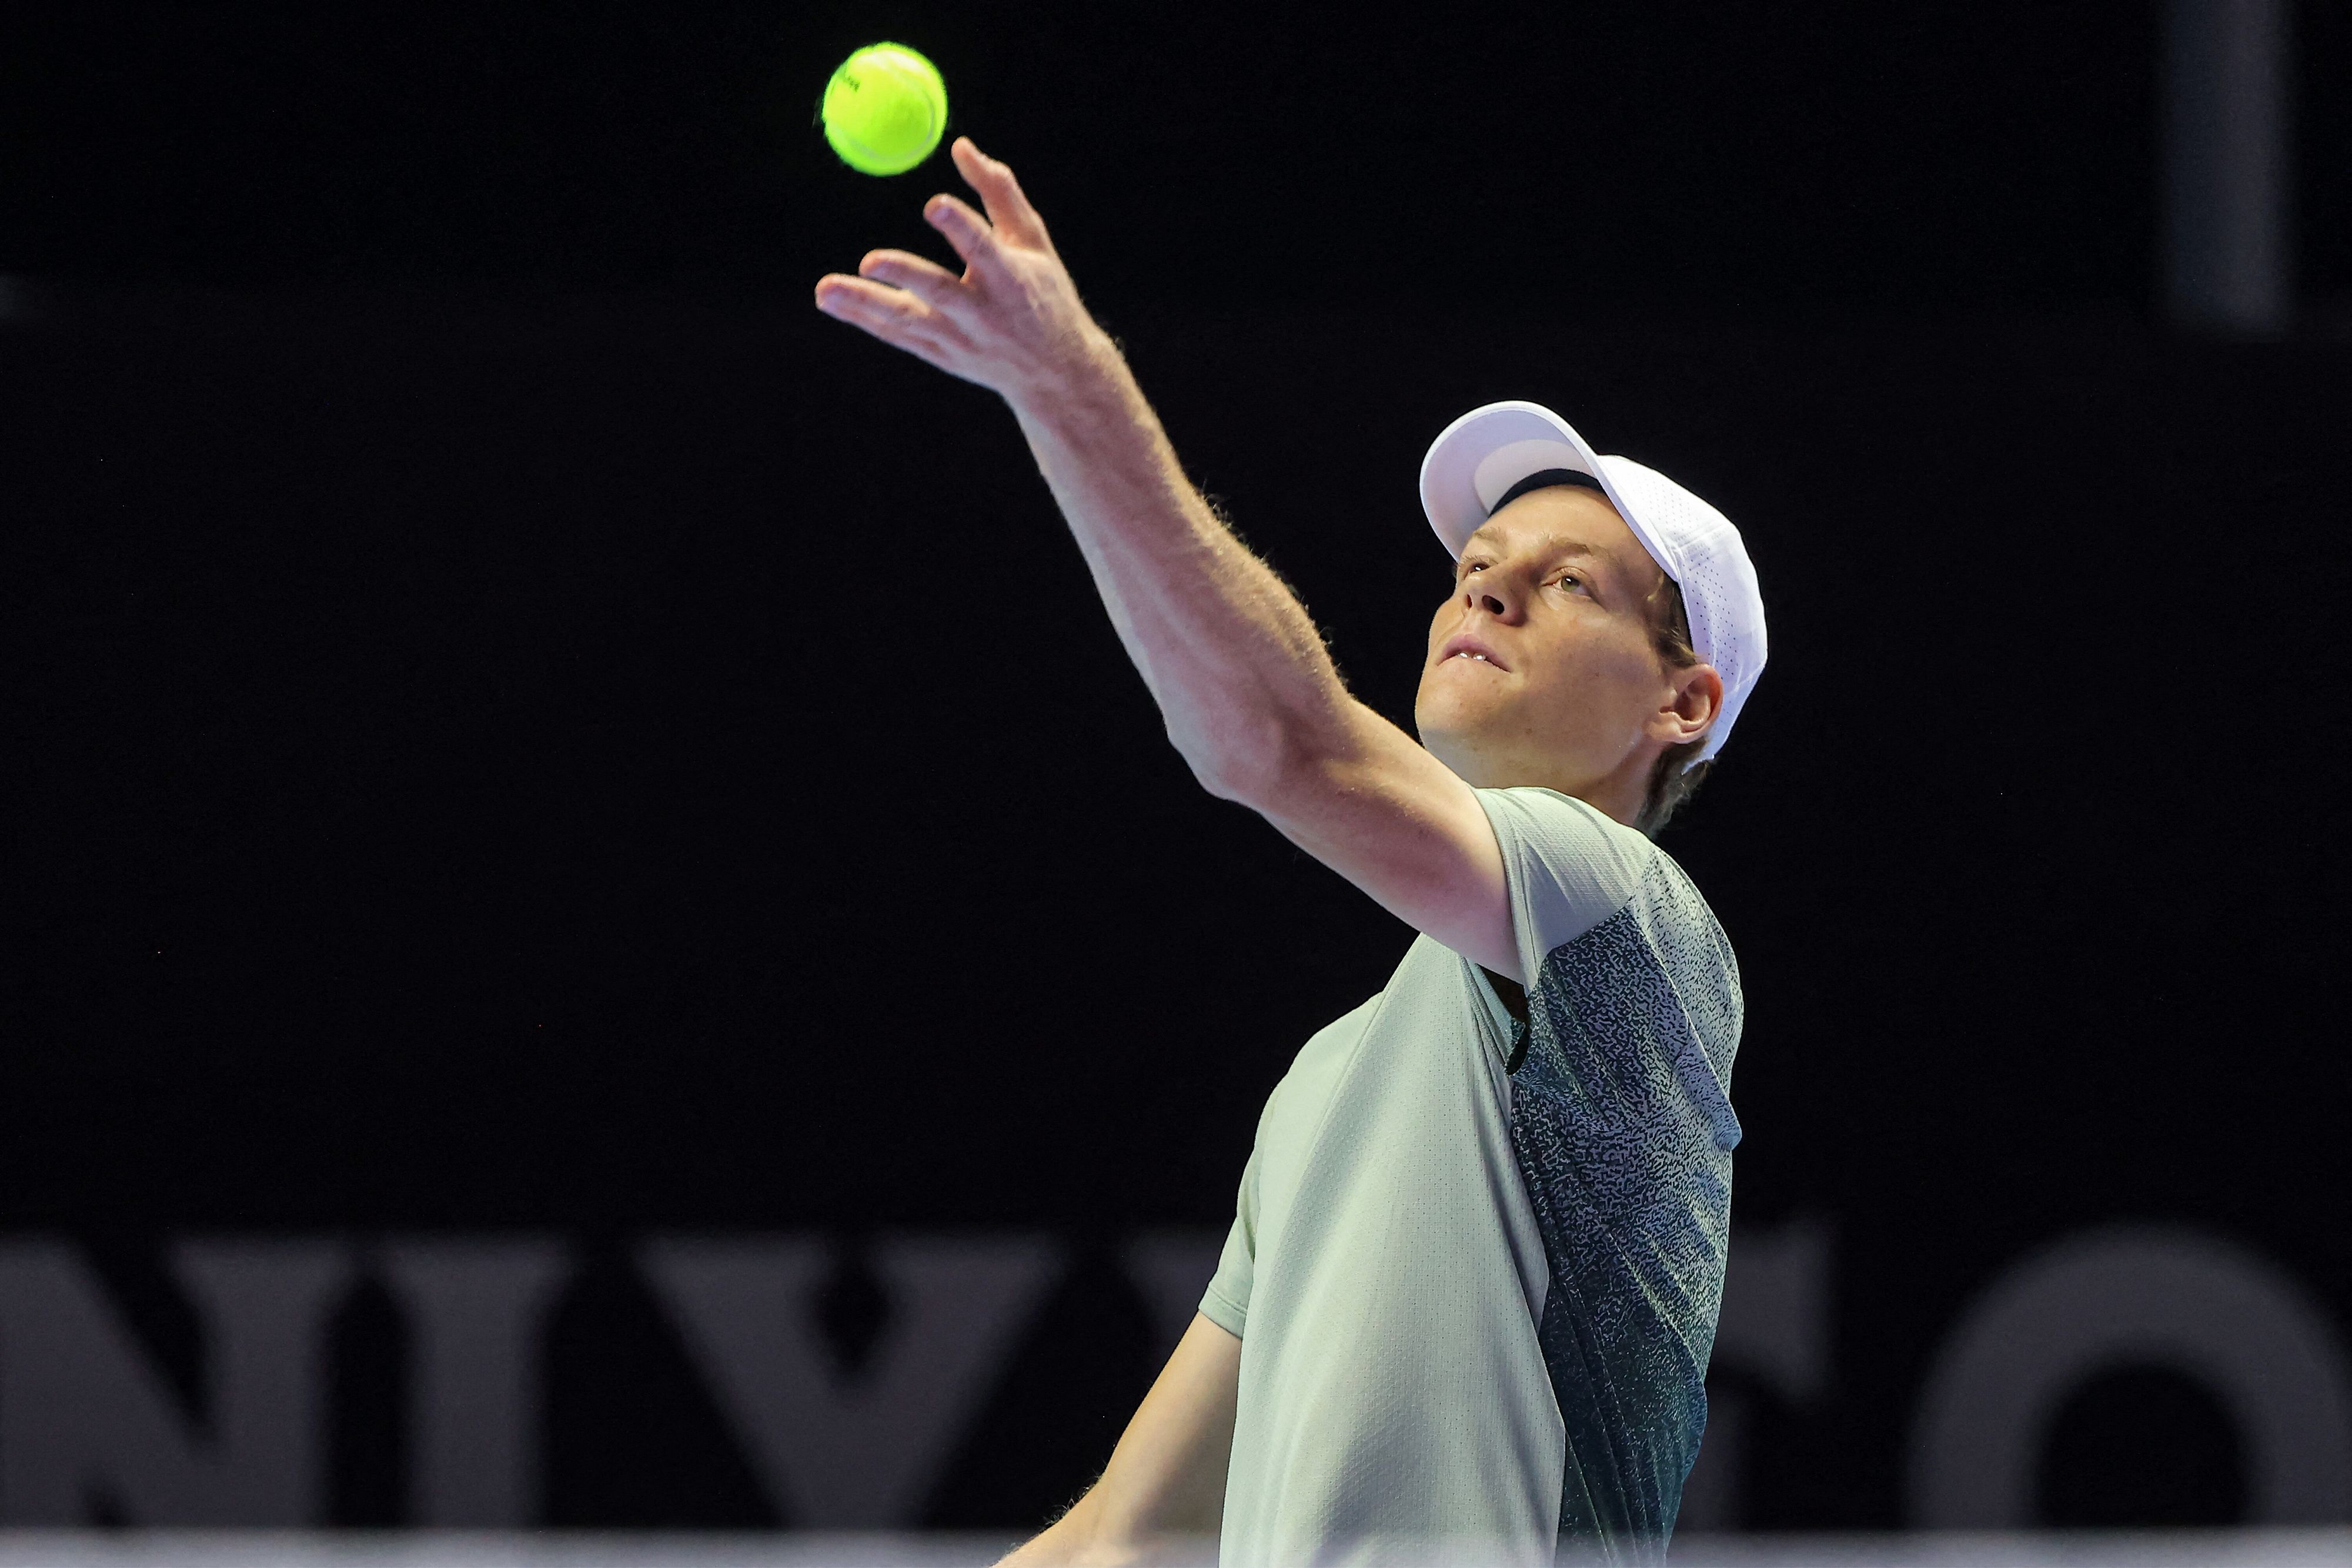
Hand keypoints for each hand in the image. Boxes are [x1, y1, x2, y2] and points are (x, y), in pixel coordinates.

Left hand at [814, 138, 1113, 401]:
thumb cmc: (1043, 295)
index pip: (984, 249)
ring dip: (865, 304)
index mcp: (1011, 278)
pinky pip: (898, 335)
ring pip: (907, 320)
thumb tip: (961, 147)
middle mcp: (983, 312)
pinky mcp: (941, 355)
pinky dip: (865, 318)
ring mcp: (959, 339)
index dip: (961, 226)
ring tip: (824, 289)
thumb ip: (998, 193)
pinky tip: (833, 302)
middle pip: (940, 292)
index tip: (936, 205)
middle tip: (869, 260)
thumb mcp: (1033, 243)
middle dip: (905, 275)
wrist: (1054, 374)